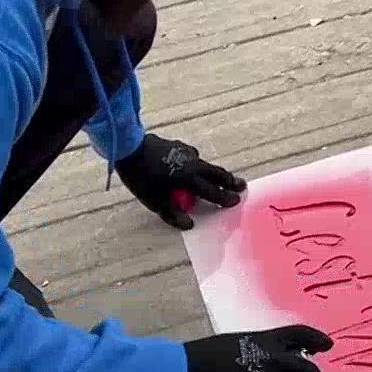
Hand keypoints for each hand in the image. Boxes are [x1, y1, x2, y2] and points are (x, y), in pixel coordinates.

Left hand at [116, 134, 244, 229]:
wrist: (129, 148)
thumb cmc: (141, 177)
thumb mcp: (154, 201)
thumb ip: (172, 214)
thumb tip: (189, 225)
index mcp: (190, 178)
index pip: (213, 192)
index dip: (225, 198)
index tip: (236, 201)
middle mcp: (194, 164)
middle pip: (217, 174)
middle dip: (230, 181)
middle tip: (241, 185)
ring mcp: (187, 153)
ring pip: (206, 164)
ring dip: (215, 172)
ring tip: (221, 177)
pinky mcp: (179, 146)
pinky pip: (193, 157)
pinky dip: (197, 164)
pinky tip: (192, 167)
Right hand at [180, 325, 332, 371]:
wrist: (183, 370)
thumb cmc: (203, 356)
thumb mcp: (236, 344)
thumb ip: (257, 352)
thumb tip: (269, 366)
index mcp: (266, 340)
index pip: (301, 334)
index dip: (317, 339)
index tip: (327, 346)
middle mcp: (271, 358)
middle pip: (309, 371)